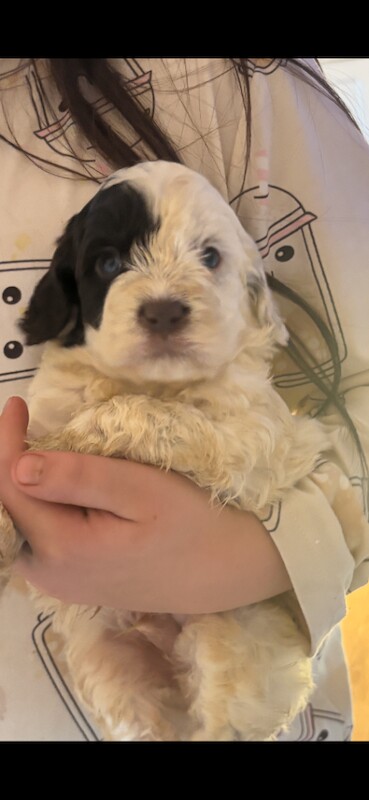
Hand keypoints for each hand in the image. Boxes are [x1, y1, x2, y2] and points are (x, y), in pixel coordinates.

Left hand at [0, 396, 290, 610]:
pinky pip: (41, 541)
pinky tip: (63, 489)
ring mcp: (61, 583)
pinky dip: (42, 508)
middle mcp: (51, 574)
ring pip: (23, 526)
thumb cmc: (191, 522)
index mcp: (63, 549)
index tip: (19, 404)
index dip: (6, 442)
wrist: (227, 572)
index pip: (8, 488)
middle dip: (11, 465)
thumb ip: (79, 477)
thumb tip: (18, 465)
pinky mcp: (74, 583)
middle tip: (29, 426)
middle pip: (10, 511)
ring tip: (45, 450)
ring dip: (26, 488)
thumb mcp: (141, 489)